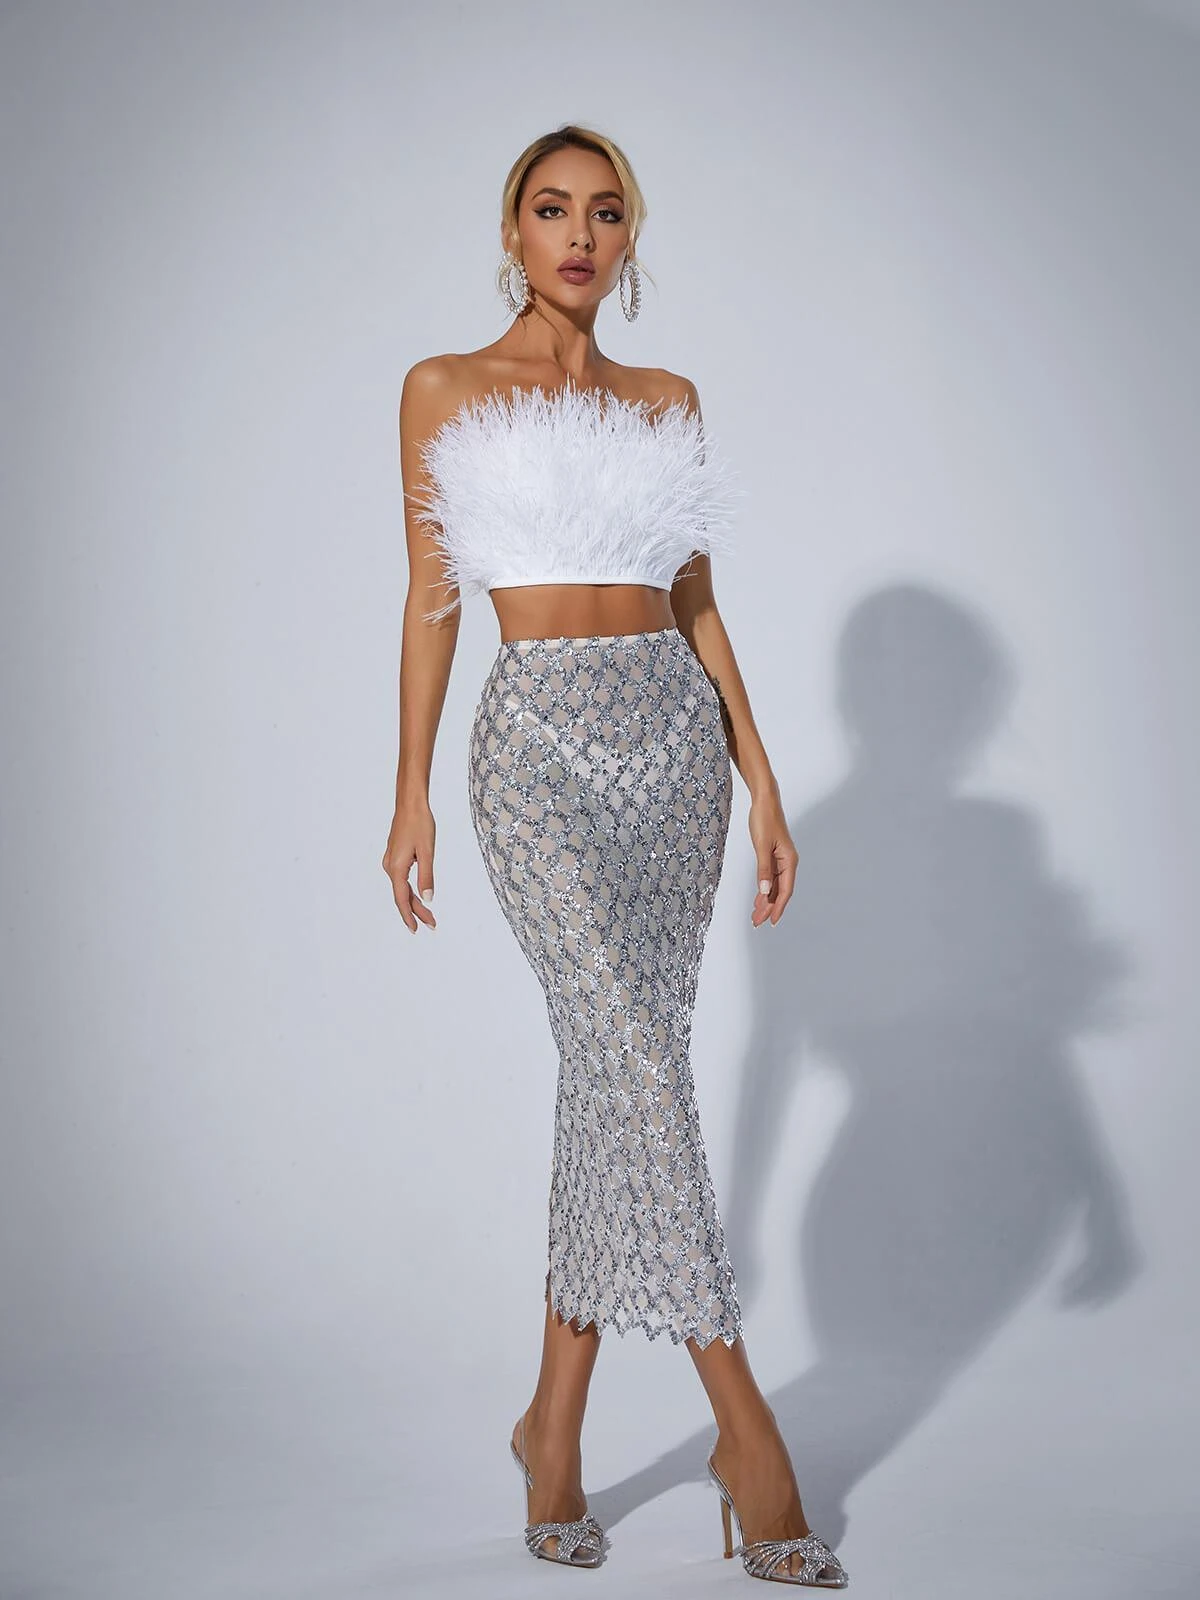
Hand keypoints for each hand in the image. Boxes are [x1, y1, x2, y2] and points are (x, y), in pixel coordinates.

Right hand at [382, 801, 436, 934]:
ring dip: (414, 902)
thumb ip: (427, 876)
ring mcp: (390, 861)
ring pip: (402, 888)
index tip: (417, 930)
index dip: (409, 916)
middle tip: (432, 924)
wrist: (410, 804)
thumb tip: (428, 899)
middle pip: (402, 896)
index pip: (402, 899)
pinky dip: (410, 890)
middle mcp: (390, 866)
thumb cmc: (420, 824)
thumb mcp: (428, 851)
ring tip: (428, 915)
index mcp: (397, 867)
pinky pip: (401, 879)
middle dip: (417, 912)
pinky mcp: (394, 856)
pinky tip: (418, 895)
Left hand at [748, 794, 796, 926]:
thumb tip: (765, 892)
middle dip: (769, 908)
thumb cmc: (764, 819)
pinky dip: (764, 889)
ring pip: (774, 886)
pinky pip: (770, 878)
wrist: (765, 801)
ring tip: (756, 916)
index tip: (772, 922)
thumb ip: (763, 870)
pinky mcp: (773, 856)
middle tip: (757, 923)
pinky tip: (758, 898)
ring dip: (765, 901)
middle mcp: (788, 862)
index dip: (778, 907)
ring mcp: (781, 860)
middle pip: (780, 891)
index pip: (785, 890)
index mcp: (789, 861)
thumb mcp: (761, 845)